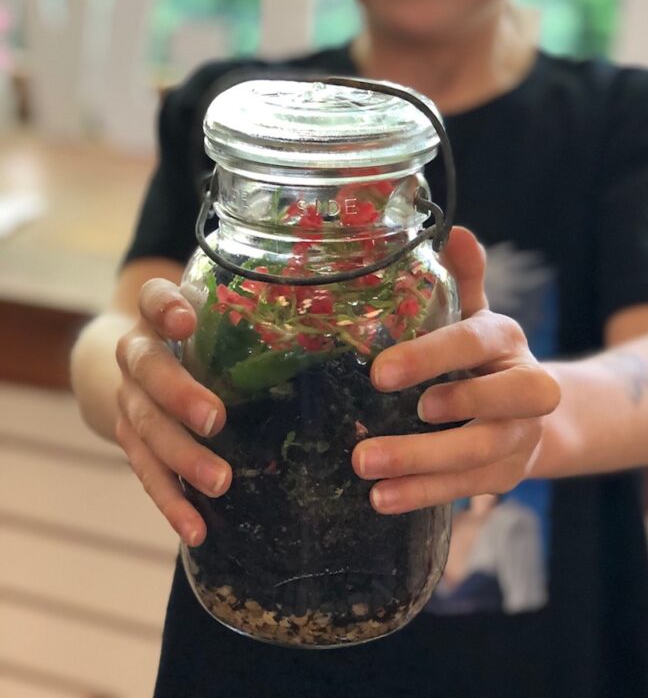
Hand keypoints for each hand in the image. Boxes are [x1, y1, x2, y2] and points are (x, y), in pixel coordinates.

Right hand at [114, 279, 230, 546]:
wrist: (140, 361)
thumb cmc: (201, 333)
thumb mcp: (218, 314)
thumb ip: (254, 316)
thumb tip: (337, 332)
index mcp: (156, 314)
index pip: (152, 298)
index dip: (166, 308)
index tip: (186, 321)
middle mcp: (135, 353)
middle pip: (148, 370)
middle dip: (180, 396)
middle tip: (216, 419)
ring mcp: (128, 400)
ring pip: (146, 429)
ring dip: (182, 458)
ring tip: (219, 482)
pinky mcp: (131, 441)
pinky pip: (147, 474)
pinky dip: (171, 503)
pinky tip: (196, 530)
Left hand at [352, 227, 560, 513]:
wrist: (531, 410)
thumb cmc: (482, 353)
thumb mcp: (475, 313)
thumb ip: (463, 277)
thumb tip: (455, 230)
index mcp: (507, 340)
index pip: (475, 343)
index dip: (432, 356)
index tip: (380, 373)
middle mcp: (526, 388)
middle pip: (498, 406)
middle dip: (440, 417)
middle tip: (377, 425)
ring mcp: (521, 436)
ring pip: (481, 455)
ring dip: (421, 466)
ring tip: (364, 467)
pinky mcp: (508, 475)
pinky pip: (470, 489)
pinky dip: (425, 494)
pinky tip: (381, 499)